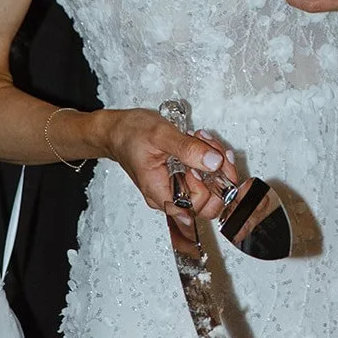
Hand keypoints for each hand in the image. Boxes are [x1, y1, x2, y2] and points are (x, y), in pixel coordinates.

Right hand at [101, 109, 238, 230]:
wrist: (119, 130)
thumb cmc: (131, 133)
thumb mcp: (161, 135)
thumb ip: (188, 149)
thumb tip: (214, 162)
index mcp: (159, 192)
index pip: (194, 207)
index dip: (207, 186)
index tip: (203, 162)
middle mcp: (168, 196)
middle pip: (207, 203)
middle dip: (218, 175)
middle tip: (212, 150)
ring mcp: (177, 189)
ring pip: (210, 189)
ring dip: (216, 164)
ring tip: (203, 141)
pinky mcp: (182, 179)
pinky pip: (205, 178)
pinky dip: (210, 160)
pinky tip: (203, 144)